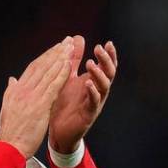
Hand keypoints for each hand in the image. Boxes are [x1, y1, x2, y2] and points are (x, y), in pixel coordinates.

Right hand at [0, 38, 72, 158]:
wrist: (9, 146)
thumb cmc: (10, 131)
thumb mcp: (7, 107)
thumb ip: (11, 91)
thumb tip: (12, 79)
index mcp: (16, 90)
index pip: (33, 68)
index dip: (45, 57)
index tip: (55, 48)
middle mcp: (23, 89)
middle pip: (41, 66)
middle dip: (55, 52)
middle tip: (66, 42)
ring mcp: (31, 96)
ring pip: (48, 73)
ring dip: (60, 59)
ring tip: (70, 48)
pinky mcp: (40, 105)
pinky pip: (53, 86)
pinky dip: (61, 74)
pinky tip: (69, 65)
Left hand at [49, 36, 117, 152]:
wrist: (58, 130)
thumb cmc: (65, 103)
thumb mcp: (68, 77)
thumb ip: (74, 59)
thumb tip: (78, 37)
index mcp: (93, 82)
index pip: (106, 66)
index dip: (109, 55)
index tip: (108, 43)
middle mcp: (98, 91)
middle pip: (109, 73)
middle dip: (106, 60)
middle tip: (99, 49)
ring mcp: (95, 103)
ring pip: (104, 87)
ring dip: (99, 74)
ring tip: (90, 64)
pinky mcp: (89, 115)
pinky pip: (94, 103)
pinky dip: (93, 92)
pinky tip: (88, 84)